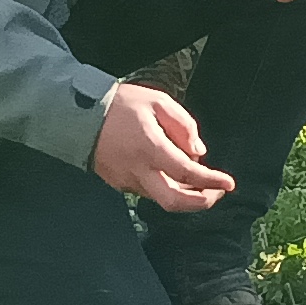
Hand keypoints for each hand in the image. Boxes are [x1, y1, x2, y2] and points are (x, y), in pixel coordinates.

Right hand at [93, 75, 229, 210]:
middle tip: (217, 193)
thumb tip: (198, 152)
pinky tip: (175, 176)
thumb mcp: (157, 102)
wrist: (76, 115)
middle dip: (201, 202)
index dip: (212, 181)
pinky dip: (167, 188)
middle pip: (174, 202)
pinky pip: (148, 191)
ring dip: (185, 195)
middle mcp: (138, 171)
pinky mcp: (118, 183)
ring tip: (200, 182)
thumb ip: (183, 125)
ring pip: (162, 199)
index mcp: (150, 149)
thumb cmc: (119, 105)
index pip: (188, 173)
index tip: (228, 183)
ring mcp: (126, 181)